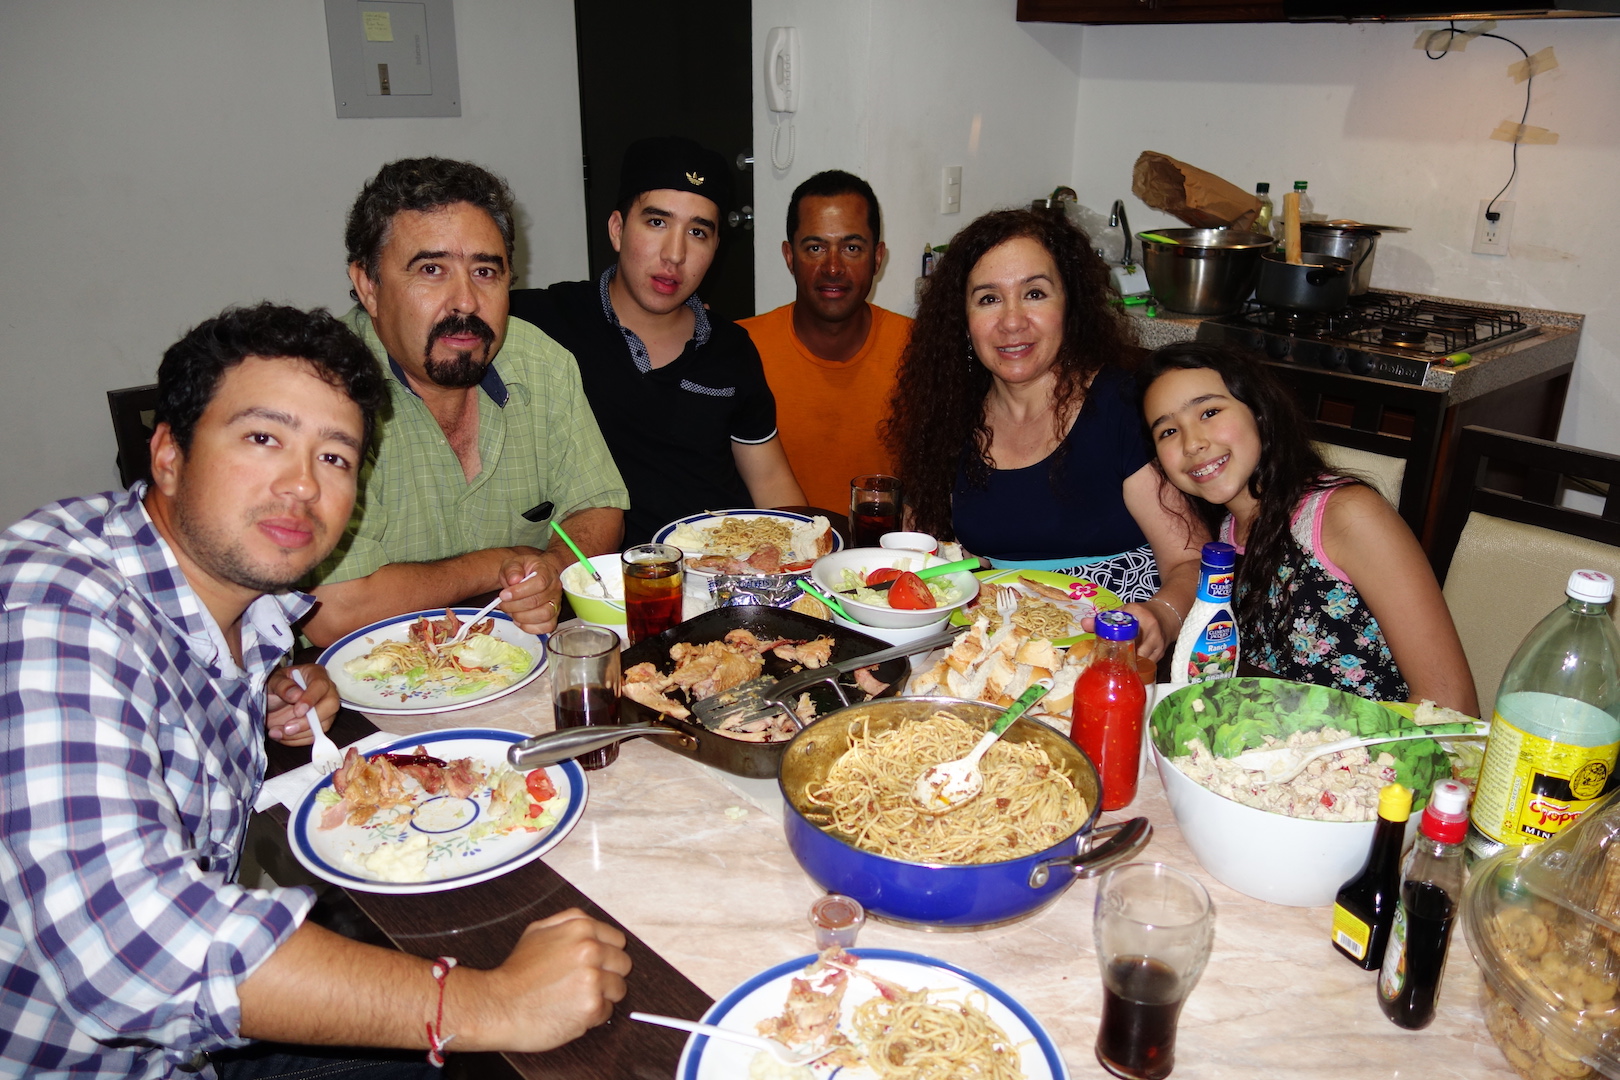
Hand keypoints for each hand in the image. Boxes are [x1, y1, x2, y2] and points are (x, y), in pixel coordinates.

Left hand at [266, 664, 338, 744]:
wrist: (270, 703)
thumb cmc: (274, 687)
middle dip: (310, 721)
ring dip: (299, 733)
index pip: (321, 685)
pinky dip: (297, 740)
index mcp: (315, 675)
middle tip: (288, 728)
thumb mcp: (273, 682)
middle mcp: (326, 691)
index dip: (311, 699)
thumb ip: (282, 686)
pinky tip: (281, 736)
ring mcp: (325, 710)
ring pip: (324, 725)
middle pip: (331, 706)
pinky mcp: (320, 725)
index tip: (297, 711)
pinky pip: (315, 736)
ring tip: (276, 732)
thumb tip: (296, 695)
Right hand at [458, 909, 630, 1051]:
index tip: (595, 964)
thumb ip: (567, 922)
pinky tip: (571, 1011)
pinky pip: (607, 1012)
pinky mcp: (592, 1006)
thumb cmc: (516, 974)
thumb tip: (591, 925)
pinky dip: (593, 1016)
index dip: (606, 954)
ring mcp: (593, 979)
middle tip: (584, 983)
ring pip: (619, 989)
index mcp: (581, 928)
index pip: (618, 940)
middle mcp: (590, 950)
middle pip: (623, 964)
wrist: (497, 1006)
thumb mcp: (537, 931)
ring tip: (575, 998)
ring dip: (602, 996)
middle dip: (608, 974)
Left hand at [495, 546, 564, 634]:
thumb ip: (512, 569)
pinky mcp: (553, 617)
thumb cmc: (523, 570)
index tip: (504, 595)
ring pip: (543, 616)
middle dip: (514, 605)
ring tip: (510, 611)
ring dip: (521, 617)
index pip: (539, 583)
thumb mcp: (513, 563)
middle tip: (502, 604)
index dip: (520, 592)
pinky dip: (529, 627)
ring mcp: (556, 604)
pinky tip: (519, 619)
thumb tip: (514, 580)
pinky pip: (546, 627)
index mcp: (547, 572)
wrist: (531, 575)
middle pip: (538, 601)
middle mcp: (555, 589)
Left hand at [1081, 601, 1171, 663]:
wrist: (1166, 616)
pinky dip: (1137, 669)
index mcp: (1139, 614)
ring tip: (1116, 670)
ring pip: (1141, 660)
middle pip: (1134, 649)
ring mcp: (1158, 642)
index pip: (1124, 629)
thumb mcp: (1122, 611)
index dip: (1114, 641)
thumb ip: (1103, 619)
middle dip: (1121, 658)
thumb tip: (1084, 624)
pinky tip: (1128, 671)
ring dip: (1129, 666)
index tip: (1103, 650)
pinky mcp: (1162, 653)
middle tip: (1107, 664)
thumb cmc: (1140, 614)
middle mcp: (1151, 628)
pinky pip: (1147, 665)